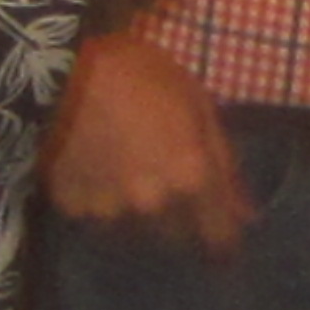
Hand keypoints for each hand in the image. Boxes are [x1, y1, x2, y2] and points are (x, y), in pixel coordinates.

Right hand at [45, 29, 254, 252]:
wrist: (60, 69)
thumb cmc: (139, 74)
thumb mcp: (196, 104)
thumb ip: (224, 164)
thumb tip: (249, 216)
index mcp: (190, 177)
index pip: (219, 237)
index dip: (224, 240)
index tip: (224, 240)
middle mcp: (152, 205)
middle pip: (176, 236)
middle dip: (179, 220)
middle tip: (166, 184)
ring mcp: (109, 210)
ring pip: (135, 230)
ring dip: (138, 213)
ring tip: (127, 171)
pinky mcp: (72, 208)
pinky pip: (96, 216)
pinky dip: (101, 201)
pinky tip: (95, 169)